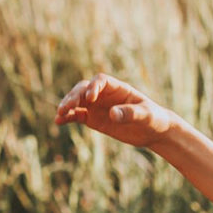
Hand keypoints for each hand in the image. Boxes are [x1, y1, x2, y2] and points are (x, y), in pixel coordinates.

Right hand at [54, 73, 179, 148]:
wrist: (153, 132)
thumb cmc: (153, 118)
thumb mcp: (145, 116)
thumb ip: (129, 113)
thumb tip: (112, 114)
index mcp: (118, 88)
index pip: (100, 81)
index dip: (93, 87)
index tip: (90, 98)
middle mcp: (104, 95)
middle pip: (84, 89)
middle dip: (74, 96)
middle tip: (67, 107)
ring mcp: (97, 107)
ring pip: (77, 101)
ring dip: (67, 106)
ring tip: (59, 114)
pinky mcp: (93, 119)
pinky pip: (77, 116)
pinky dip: (67, 118)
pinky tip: (59, 122)